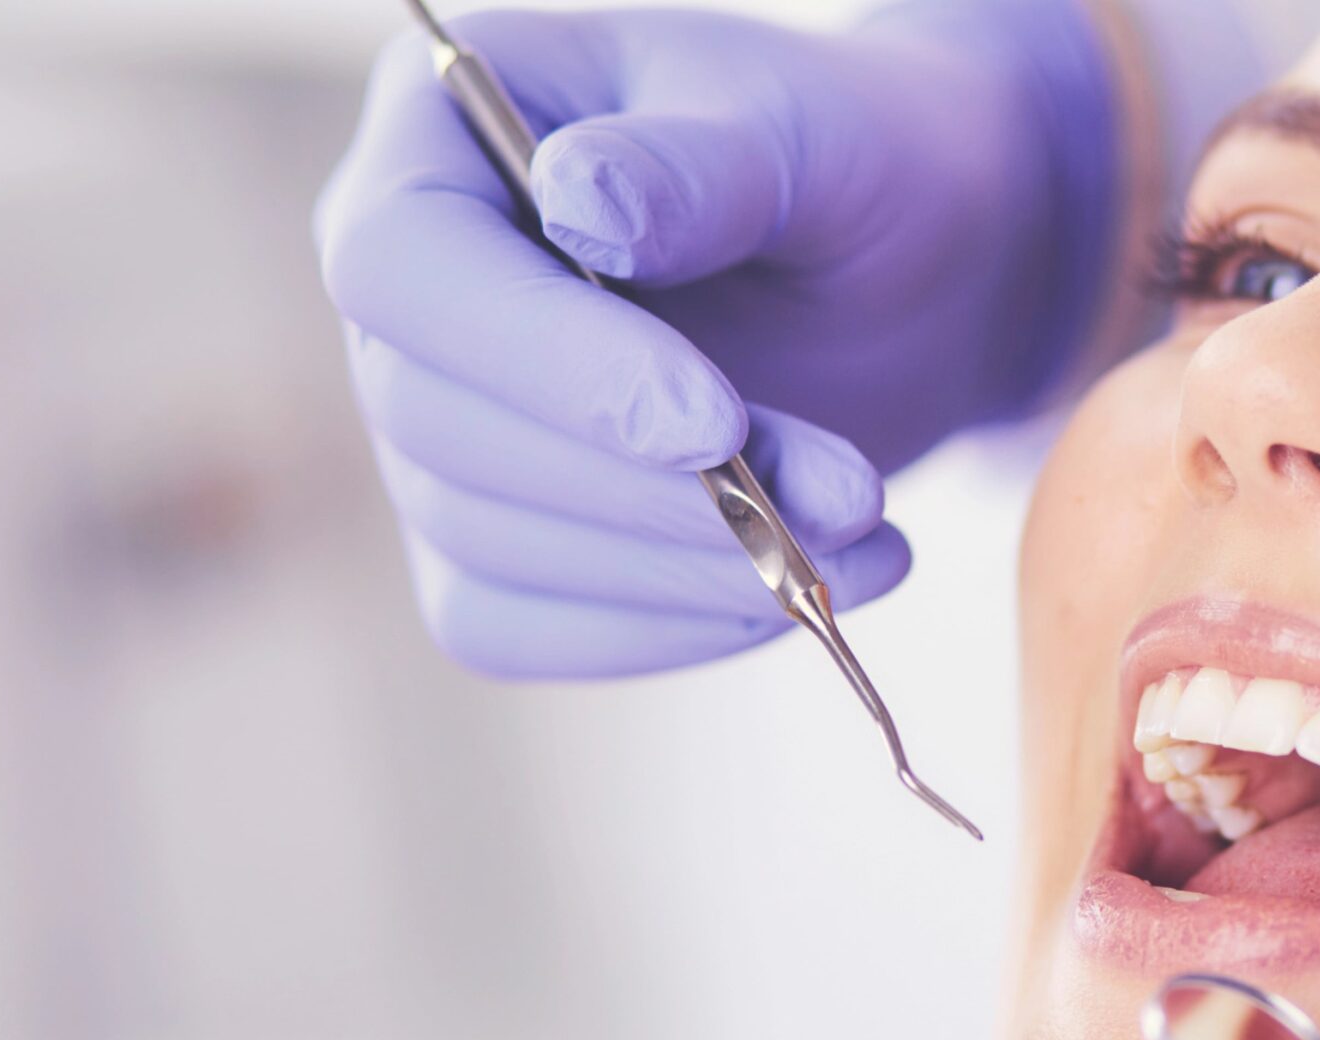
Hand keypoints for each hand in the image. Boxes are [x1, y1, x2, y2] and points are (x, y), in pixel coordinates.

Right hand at [314, 2, 1117, 675]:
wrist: (914, 274)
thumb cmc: (853, 166)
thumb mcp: (809, 133)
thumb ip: (700, 166)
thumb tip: (582, 199)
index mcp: (441, 130)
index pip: (406, 264)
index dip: (548, 363)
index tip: (715, 423)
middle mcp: (408, 284)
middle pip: (439, 427)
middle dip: (652, 493)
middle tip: (847, 500)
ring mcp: (434, 419)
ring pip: (486, 545)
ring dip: (686, 571)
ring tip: (864, 536)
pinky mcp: (491, 538)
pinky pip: (521, 626)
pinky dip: (666, 630)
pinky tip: (799, 594)